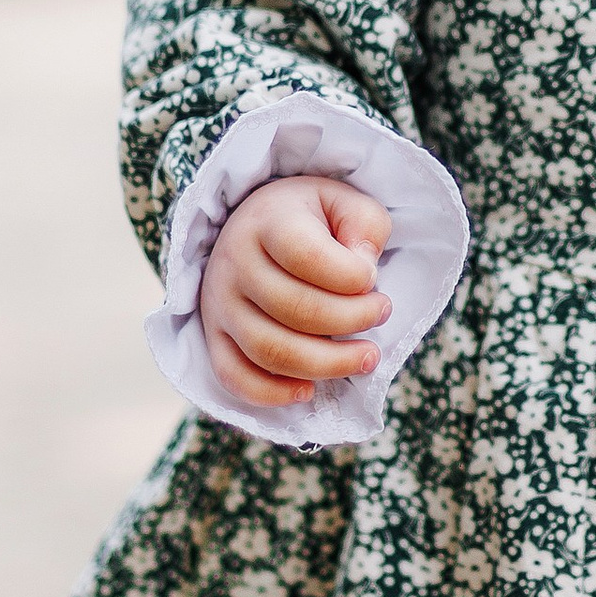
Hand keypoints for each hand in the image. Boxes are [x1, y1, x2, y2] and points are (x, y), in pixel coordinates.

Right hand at [199, 174, 391, 410]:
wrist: (257, 224)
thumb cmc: (311, 218)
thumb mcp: (346, 203)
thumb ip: (365, 225)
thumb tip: (364, 269)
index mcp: (269, 222)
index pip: (307, 256)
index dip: (352, 277)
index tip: (374, 279)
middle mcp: (235, 262)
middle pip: (294, 309)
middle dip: (351, 321)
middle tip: (382, 314)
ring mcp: (219, 303)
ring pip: (270, 351)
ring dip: (327, 364)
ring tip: (367, 357)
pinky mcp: (214, 336)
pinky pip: (233, 377)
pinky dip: (272, 393)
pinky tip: (309, 390)